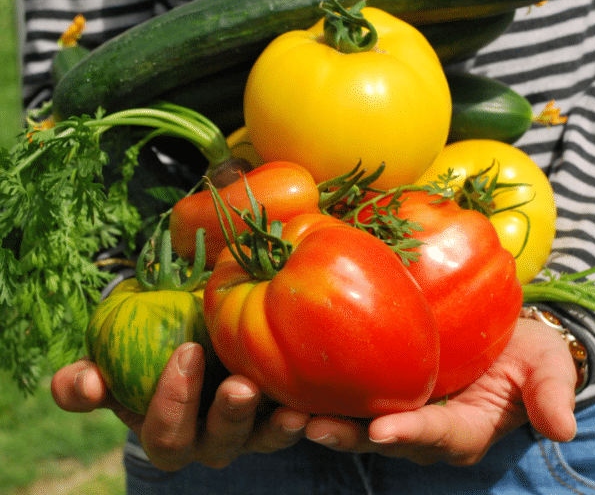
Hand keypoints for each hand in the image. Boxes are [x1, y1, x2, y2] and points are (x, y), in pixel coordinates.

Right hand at [51, 343, 308, 470]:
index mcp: (168, 431)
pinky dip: (307, 413)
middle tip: (239, 386)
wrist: (193, 343)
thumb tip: (84, 384)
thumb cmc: (148, 353)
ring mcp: (249, 430)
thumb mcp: (113, 364)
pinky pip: (296, 421)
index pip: (165, 434)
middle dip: (227, 417)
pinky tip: (318, 399)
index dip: (172, 401)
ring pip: (263, 439)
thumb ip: (87, 381)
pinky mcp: (280, 413)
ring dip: (275, 426)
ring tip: (291, 408)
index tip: (186, 351)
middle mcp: (210, 440)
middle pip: (217, 444)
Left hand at [303, 318, 577, 465]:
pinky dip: (323, 391)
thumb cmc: (524, 351)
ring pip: (357, 421)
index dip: (411, 434)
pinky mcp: (382, 387)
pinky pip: (351, 394)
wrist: (500, 336)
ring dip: (323, 418)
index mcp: (464, 428)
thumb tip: (562, 428)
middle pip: (383, 437)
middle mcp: (425, 428)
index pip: (437, 435)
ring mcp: (400, 409)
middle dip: (348, 435)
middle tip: (310, 425)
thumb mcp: (546, 366)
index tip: (382, 431)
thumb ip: (549, 392)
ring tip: (287, 409)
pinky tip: (292, 376)